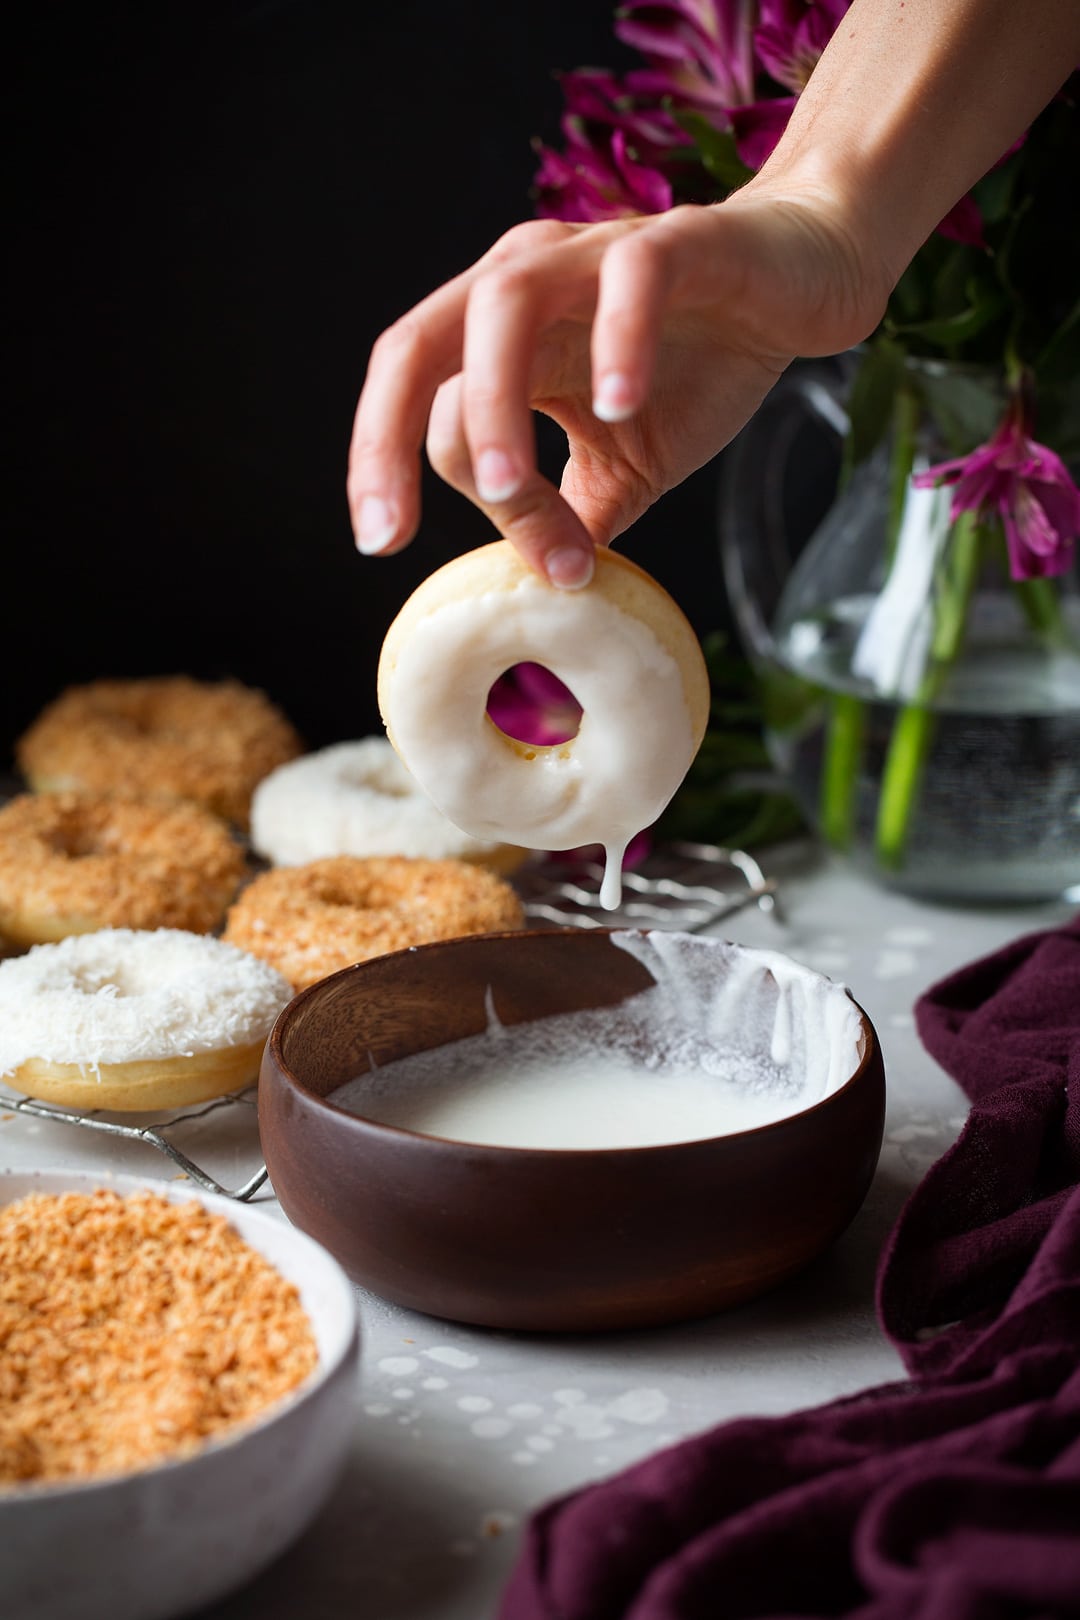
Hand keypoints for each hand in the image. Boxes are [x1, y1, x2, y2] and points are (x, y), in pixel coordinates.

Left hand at [346, 181, 891, 586]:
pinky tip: (619, 408)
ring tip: (501, 489)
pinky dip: (614, 340)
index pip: (423, 400)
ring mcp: (596, 255)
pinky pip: (631, 277)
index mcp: (503, 339)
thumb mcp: (625, 469)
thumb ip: (572, 520)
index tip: (397, 548)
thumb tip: (538, 598)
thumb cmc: (700, 365)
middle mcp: (529, 283)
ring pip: (505, 303)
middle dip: (388, 438)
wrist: (804, 282)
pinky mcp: (680, 241)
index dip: (404, 476)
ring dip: (492, 402)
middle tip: (390, 532)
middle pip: (420, 342)